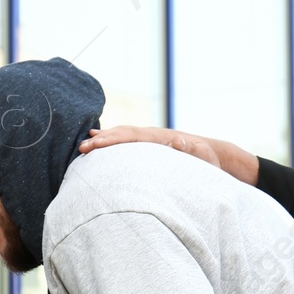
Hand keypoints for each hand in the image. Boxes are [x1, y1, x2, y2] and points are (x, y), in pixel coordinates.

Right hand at [81, 126, 257, 184]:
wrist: (212, 153)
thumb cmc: (207, 159)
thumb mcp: (203, 156)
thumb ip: (192, 150)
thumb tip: (180, 140)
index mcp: (162, 138)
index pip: (133, 137)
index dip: (114, 140)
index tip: (95, 144)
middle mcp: (153, 135)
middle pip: (123, 134)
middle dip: (102, 140)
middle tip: (81, 148)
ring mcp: (150, 138)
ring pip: (123, 135)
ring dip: (104, 139)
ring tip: (83, 145)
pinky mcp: (149, 144)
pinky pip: (126, 141)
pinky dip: (112, 140)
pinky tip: (98, 142)